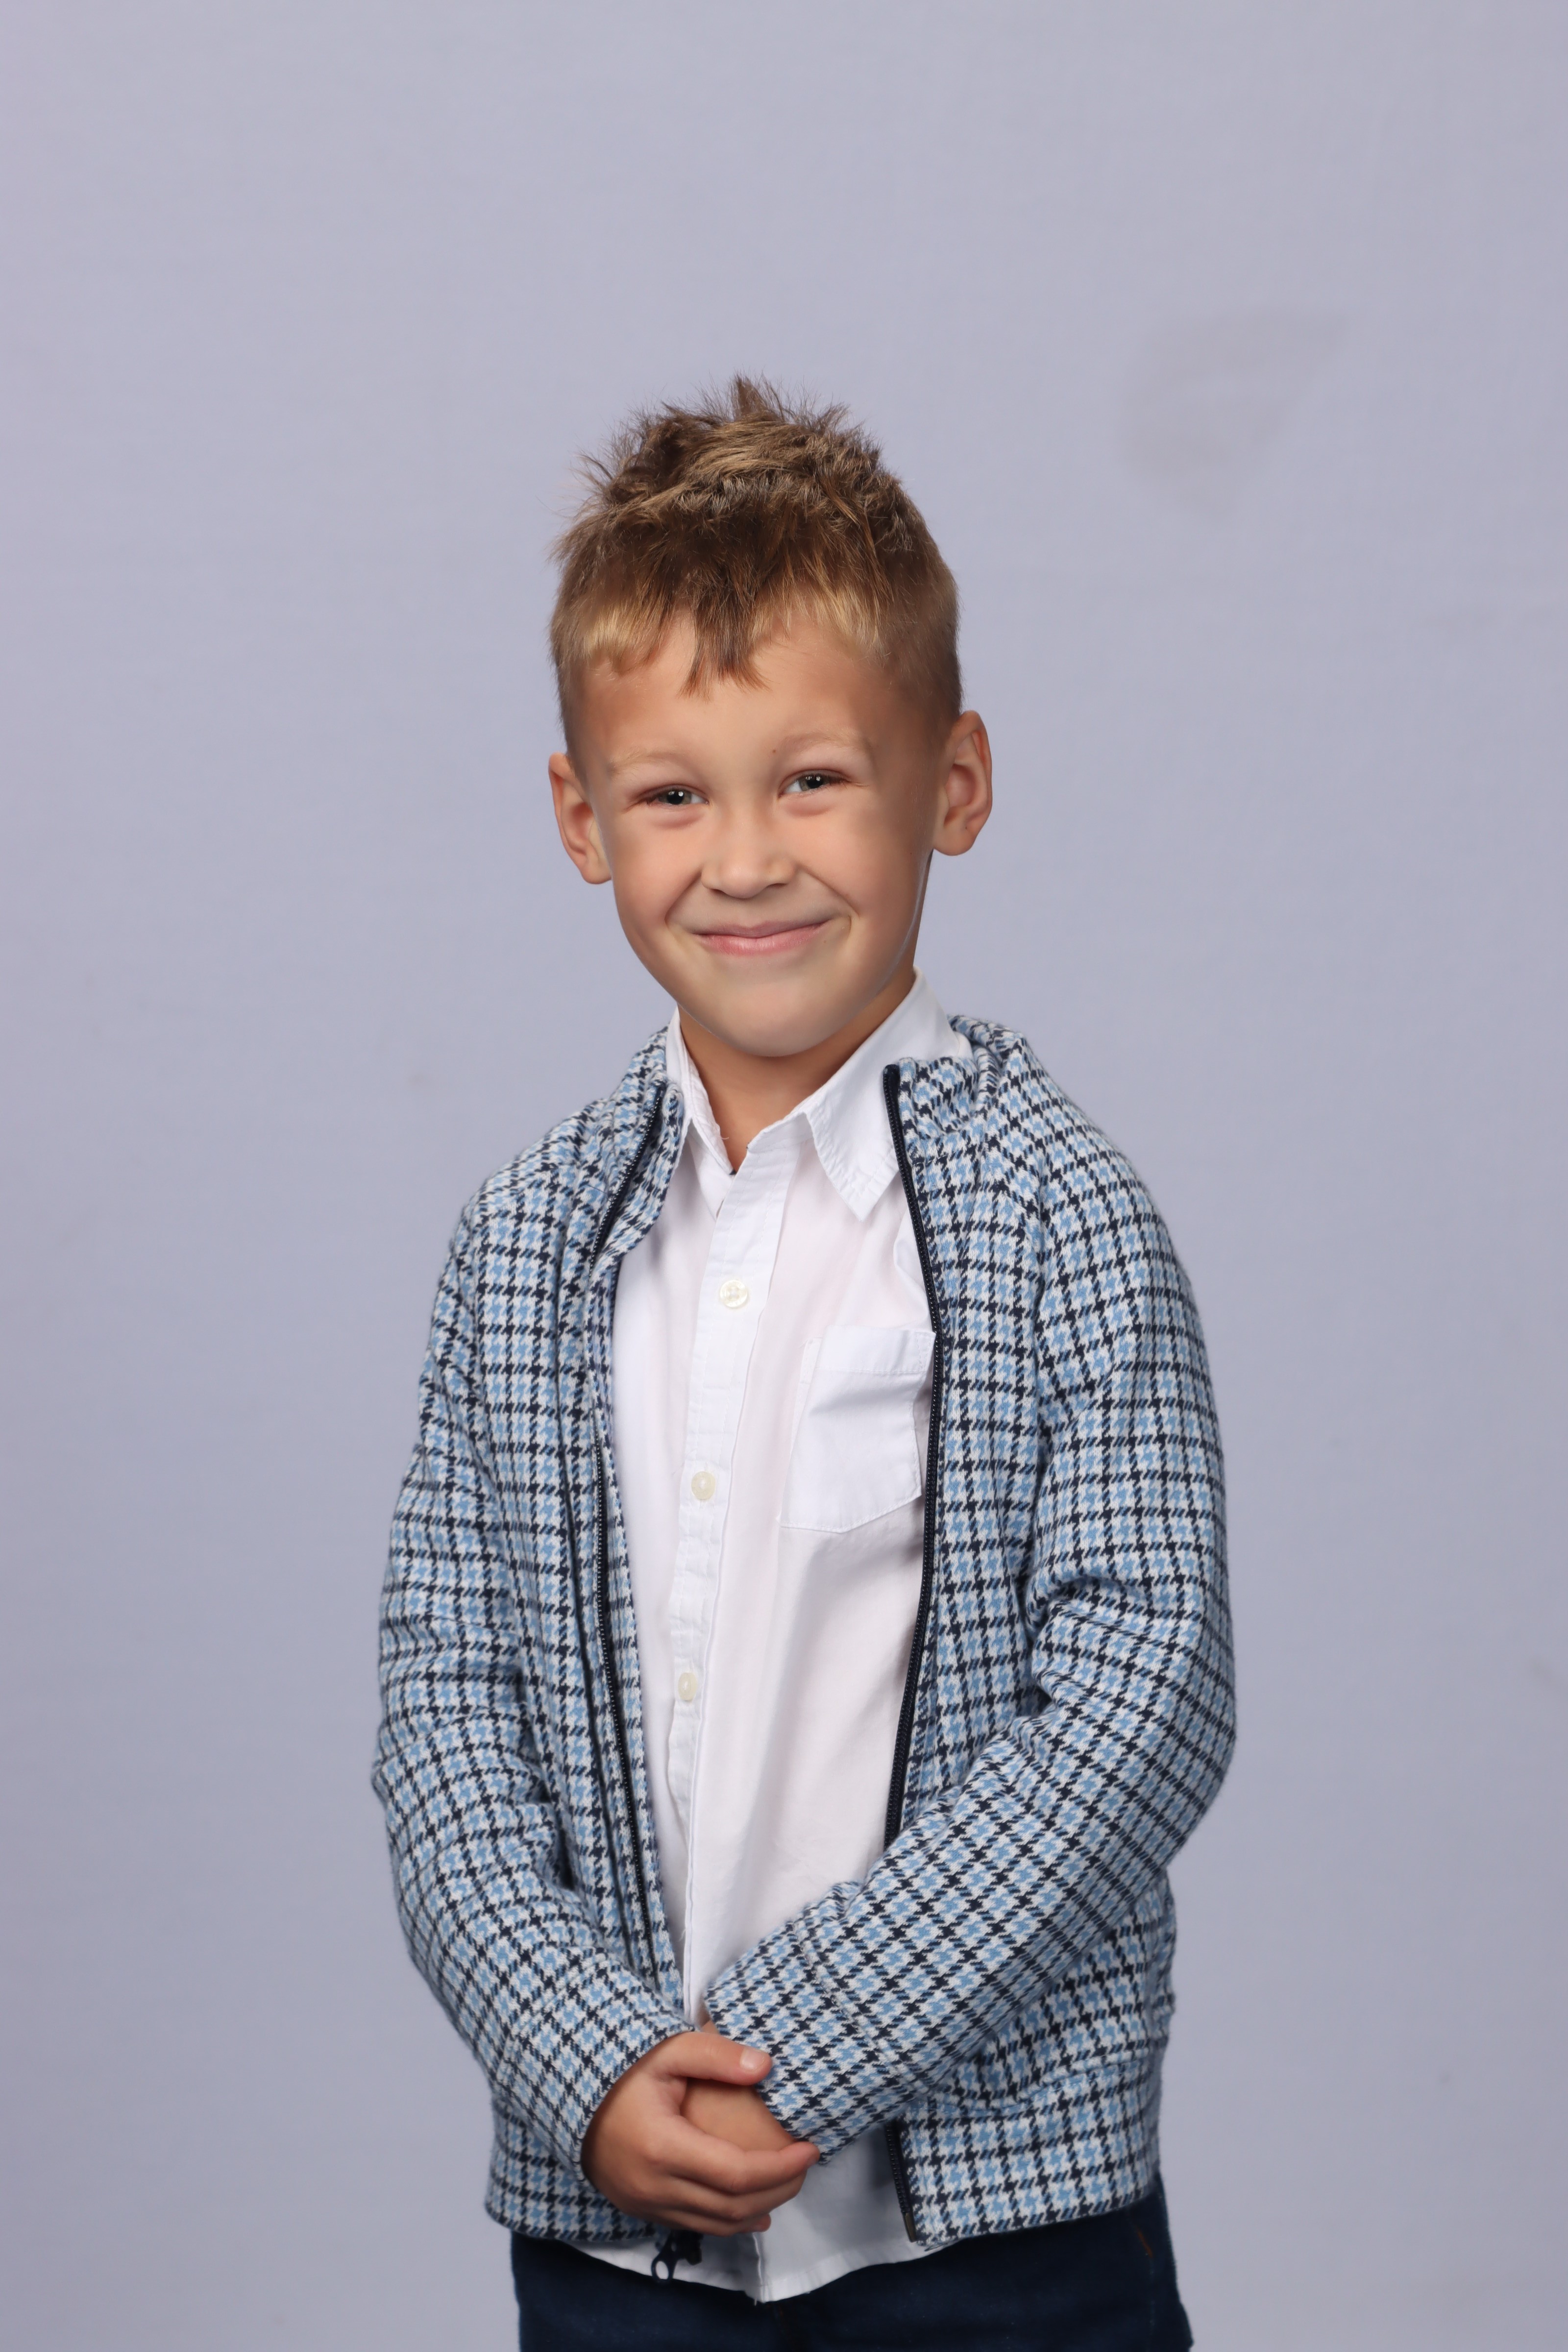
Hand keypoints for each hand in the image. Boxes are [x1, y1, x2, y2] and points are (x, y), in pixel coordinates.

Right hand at [582, 2030, 817, 2235]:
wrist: (569, 2097)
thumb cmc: (622, 2071)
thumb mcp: (667, 2051)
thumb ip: (716, 2056)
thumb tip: (767, 2065)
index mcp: (663, 2147)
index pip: (737, 2174)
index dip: (780, 2168)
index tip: (810, 2148)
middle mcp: (654, 2186)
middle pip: (733, 2206)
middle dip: (780, 2189)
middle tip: (806, 2165)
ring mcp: (646, 2204)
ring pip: (717, 2224)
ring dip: (759, 2208)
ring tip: (788, 2182)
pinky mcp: (642, 2210)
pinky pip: (696, 2225)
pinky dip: (730, 2220)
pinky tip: (754, 2207)